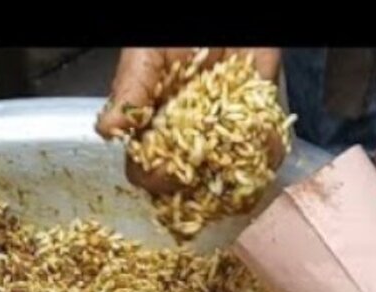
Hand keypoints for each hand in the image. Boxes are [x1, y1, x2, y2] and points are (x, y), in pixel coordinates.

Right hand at [95, 48, 284, 195]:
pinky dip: (268, 152)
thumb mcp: (147, 55)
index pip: (146, 171)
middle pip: (188, 186)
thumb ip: (130, 89)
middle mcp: (187, 140)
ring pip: (229, 178)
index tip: (170, 176)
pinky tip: (265, 139)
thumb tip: (107, 130)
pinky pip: (263, 153)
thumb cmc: (177, 32)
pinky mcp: (256, 125)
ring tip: (244, 158)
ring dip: (239, 178)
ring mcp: (222, 136)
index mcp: (154, 128)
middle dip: (202, 190)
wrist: (229, 14)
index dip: (156, 179)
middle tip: (213, 176)